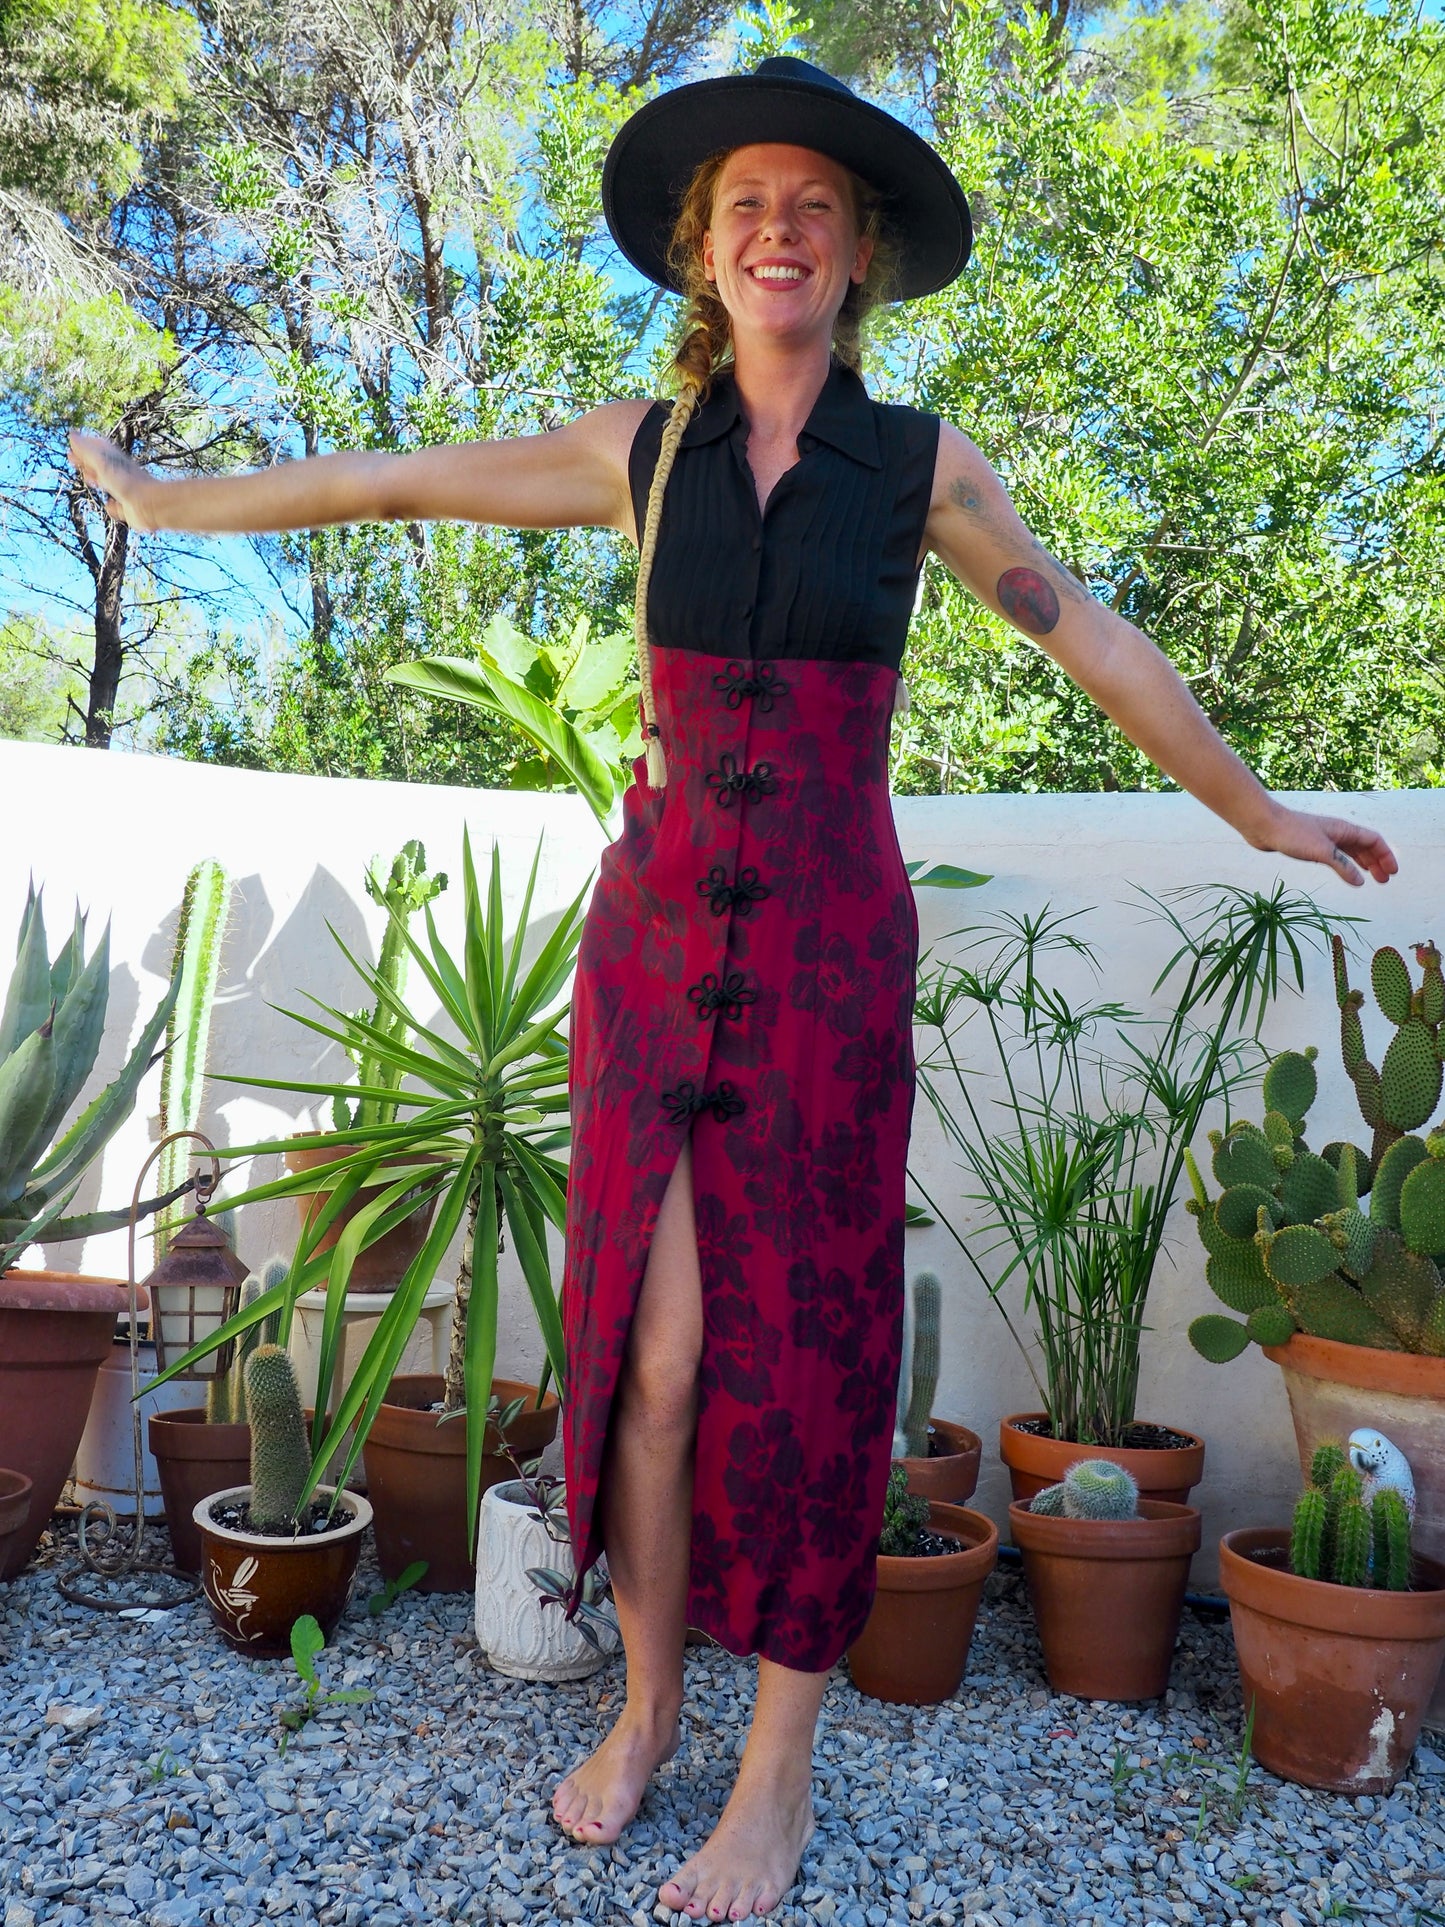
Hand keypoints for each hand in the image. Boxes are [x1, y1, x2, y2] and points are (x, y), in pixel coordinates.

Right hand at [68, 430, 159, 531]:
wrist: (151, 505)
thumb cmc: (127, 482)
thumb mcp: (102, 463)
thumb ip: (87, 451)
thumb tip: (72, 434)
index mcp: (115, 461)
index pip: (96, 449)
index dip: (83, 446)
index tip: (70, 445)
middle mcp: (120, 475)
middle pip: (100, 465)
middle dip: (86, 462)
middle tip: (72, 459)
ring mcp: (126, 492)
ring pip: (108, 483)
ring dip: (97, 480)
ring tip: (89, 479)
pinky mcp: (129, 510)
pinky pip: (118, 507)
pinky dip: (112, 506)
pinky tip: (109, 506)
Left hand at [1251, 805, 1398, 887]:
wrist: (1264, 825)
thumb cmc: (1293, 834)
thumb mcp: (1322, 852)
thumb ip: (1343, 866)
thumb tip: (1360, 881)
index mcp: (1344, 829)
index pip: (1374, 840)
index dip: (1386, 855)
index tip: (1392, 872)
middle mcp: (1337, 832)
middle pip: (1365, 846)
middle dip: (1377, 862)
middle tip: (1384, 881)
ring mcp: (1324, 838)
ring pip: (1351, 851)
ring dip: (1363, 864)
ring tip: (1371, 878)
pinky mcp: (1311, 845)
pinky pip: (1336, 855)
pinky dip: (1346, 864)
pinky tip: (1345, 872)